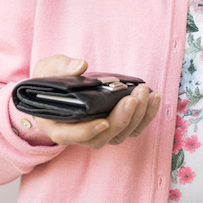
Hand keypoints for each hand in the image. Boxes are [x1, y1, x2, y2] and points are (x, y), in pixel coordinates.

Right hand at [28, 55, 161, 148]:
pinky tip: (154, 97)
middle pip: (103, 137)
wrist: (60, 88)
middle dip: (121, 118)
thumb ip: (61, 67)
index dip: (87, 132)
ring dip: (137, 116)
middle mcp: (80, 133)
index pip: (71, 136)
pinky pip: (134, 127)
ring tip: (145, 92)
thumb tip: (81, 66)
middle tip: (134, 97)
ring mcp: (100, 131)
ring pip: (121, 134)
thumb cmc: (51, 81)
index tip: (103, 122)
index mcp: (58, 124)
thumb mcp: (48, 69)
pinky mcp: (116, 125)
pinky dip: (147, 115)